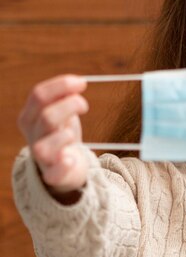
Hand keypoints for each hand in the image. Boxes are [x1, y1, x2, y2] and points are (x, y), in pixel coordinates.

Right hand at [17, 75, 89, 194]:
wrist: (66, 166)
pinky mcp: (53, 175)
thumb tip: (77, 83)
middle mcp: (32, 136)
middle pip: (46, 116)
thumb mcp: (61, 112)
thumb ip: (64, 97)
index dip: (61, 85)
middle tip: (84, 106)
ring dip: (66, 135)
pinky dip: (64, 164)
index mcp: (29, 117)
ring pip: (46, 144)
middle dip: (70, 106)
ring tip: (72, 135)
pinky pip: (55, 172)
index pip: (38, 95)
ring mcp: (40, 157)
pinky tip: (71, 158)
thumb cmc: (63, 134)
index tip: (82, 82)